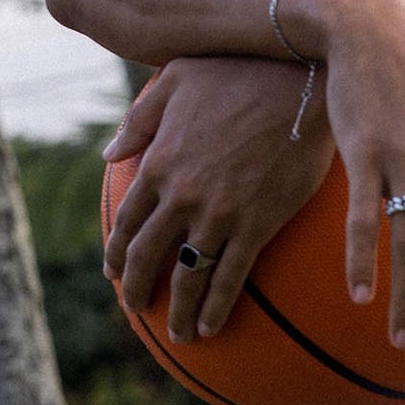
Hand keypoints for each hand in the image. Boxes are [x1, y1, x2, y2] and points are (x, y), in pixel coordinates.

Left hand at [101, 55, 335, 341]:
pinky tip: (213, 325)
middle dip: (137, 288)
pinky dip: (216, 307)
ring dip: (178, 311)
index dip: (117, 252)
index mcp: (159, 162)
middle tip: (136, 308)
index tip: (113, 273)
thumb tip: (108, 152)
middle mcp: (181, 195)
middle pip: (147, 255)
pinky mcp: (256, 224)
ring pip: (188, 276)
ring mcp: (217, 213)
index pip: (127, 220)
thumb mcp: (175, 81)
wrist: (296, 80)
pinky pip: (230, 277)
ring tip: (179, 334)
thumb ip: (139, 120)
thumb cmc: (236, 70)